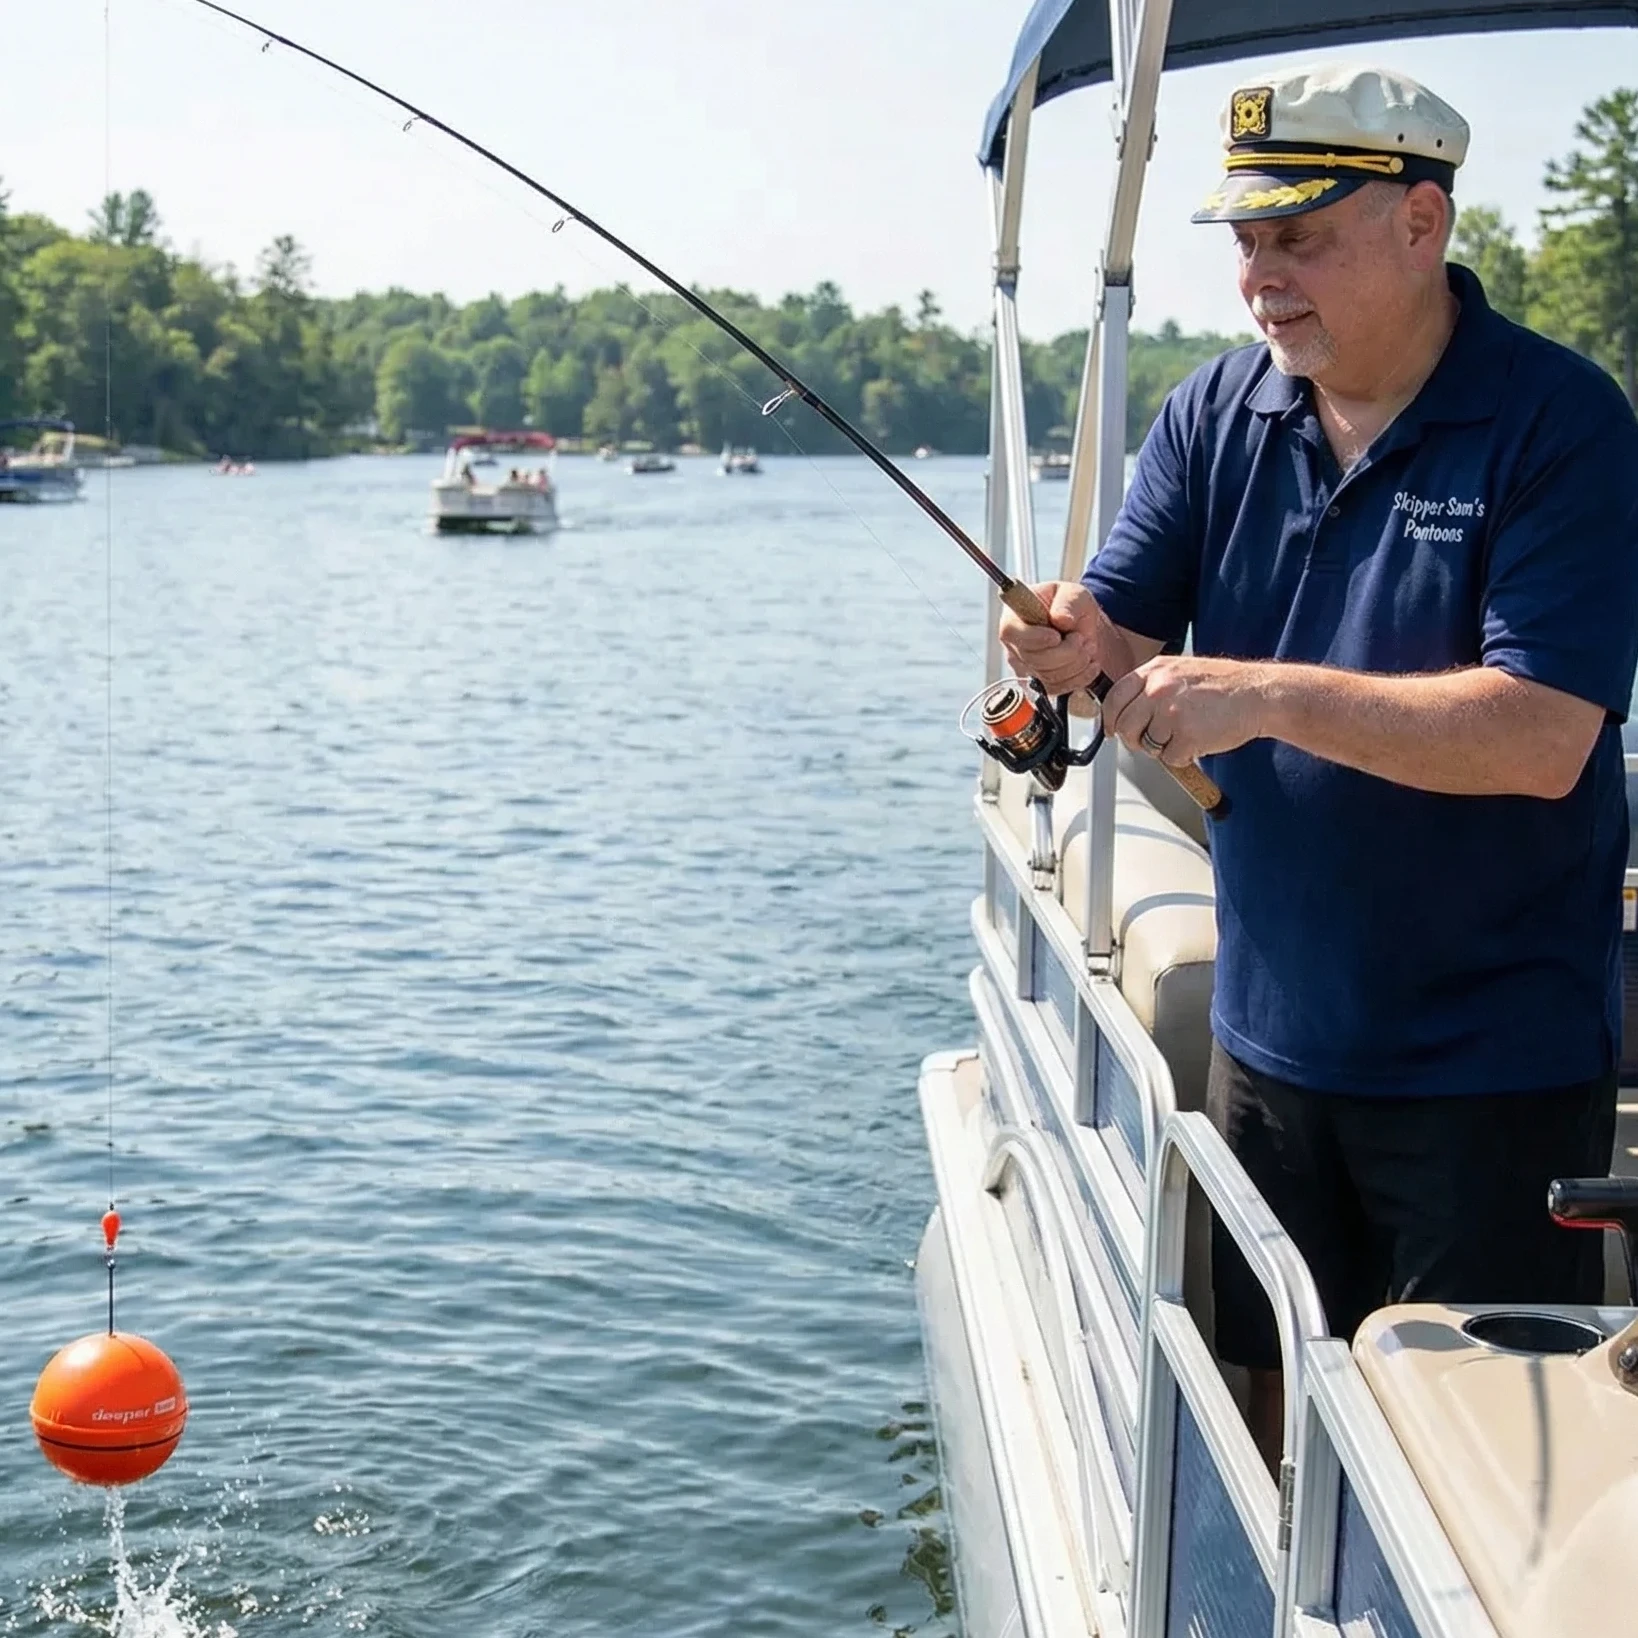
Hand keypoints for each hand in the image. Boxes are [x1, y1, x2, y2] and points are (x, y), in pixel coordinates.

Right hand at [997, 581, 1103, 695]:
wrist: (1080, 625)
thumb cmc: (1070, 606)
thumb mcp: (1073, 594)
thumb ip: (1067, 603)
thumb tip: (1060, 619)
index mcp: (1014, 617)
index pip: (1012, 632)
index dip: (1035, 638)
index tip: (1057, 636)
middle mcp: (1014, 645)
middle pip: (1033, 659)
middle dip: (1066, 651)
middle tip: (1080, 637)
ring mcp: (1024, 668)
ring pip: (1048, 677)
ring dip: (1076, 663)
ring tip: (1087, 646)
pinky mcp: (1038, 684)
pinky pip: (1058, 689)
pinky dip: (1080, 678)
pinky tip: (1089, 663)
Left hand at [1103, 655, 1270, 765]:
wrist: (1258, 694)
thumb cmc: (1223, 686)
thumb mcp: (1180, 672)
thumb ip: (1152, 687)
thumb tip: (1127, 711)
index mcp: (1154, 671)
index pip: (1114, 698)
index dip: (1110, 719)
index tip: (1112, 730)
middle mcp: (1158, 689)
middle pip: (1125, 726)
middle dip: (1136, 739)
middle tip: (1155, 740)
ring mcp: (1170, 712)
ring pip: (1147, 745)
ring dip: (1164, 747)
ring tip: (1187, 732)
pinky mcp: (1186, 734)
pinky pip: (1170, 758)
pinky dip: (1184, 756)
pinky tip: (1200, 739)